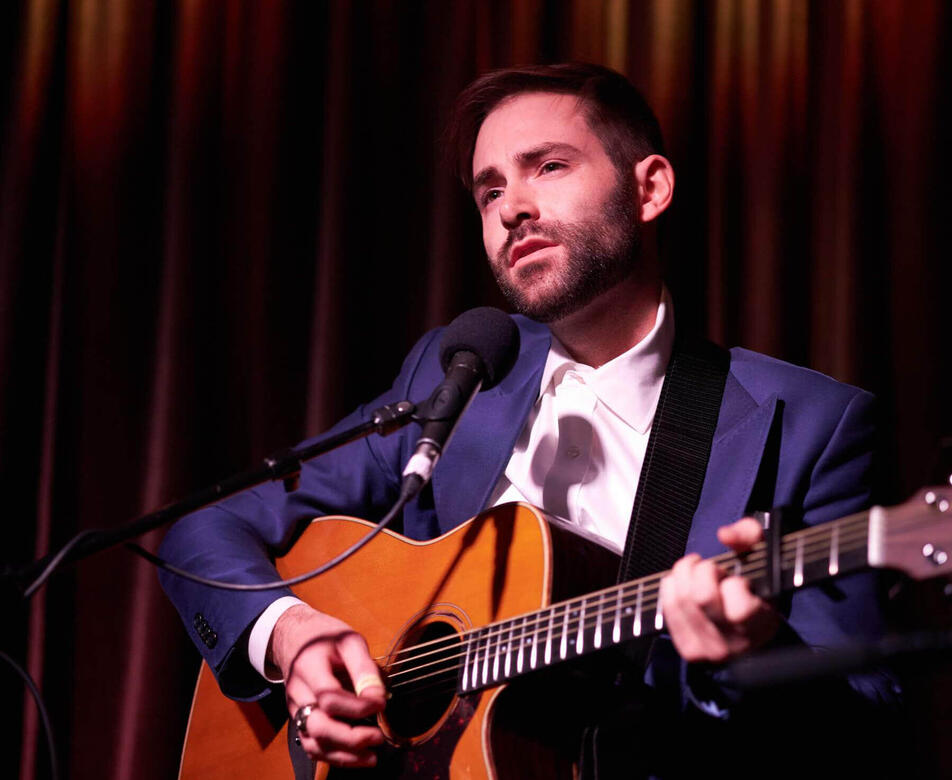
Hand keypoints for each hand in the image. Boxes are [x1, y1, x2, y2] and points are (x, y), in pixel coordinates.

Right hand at [270, 604, 385, 767]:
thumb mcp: (349, 640)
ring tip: (372, 756)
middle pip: (318, 726)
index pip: (328, 696)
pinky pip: (312, 747)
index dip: (356, 706)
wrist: (296, 639)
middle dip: (350, 738)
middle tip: (378, 737)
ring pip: (313, 744)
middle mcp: (298, 692)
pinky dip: (335, 757)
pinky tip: (358, 757)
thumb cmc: (327, 638)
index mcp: (309, 667)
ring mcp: (295, 710)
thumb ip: (364, 668)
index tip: (381, 704)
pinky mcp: (299, 721)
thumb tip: (379, 699)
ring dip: (344, 755)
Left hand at [660, 518, 779, 662]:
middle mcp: (733, 644)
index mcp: (760, 625)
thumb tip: (724, 535)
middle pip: (700, 598)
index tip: (738, 580)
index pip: (740, 607)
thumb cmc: (756, 589)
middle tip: (712, 569)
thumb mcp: (763, 557)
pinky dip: (670, 587)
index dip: (735, 583)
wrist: (750, 632)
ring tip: (696, 570)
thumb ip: (749, 535)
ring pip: (680, 601)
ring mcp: (708, 649)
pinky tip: (681, 582)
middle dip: (703, 571)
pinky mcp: (689, 648)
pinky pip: (668, 609)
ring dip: (683, 574)